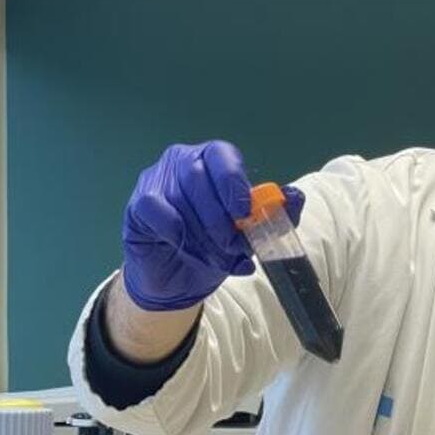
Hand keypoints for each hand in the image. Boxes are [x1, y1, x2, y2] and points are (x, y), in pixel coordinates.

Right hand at [120, 140, 304, 310]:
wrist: (180, 278)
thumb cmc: (216, 246)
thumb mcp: (251, 234)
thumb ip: (276, 215)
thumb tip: (295, 197)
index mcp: (213, 160)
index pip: (223, 156)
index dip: (234, 183)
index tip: (243, 214)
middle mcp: (183, 161)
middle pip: (200, 177)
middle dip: (220, 219)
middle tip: (233, 248)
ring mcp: (157, 179)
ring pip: (180, 197)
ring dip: (202, 233)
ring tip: (216, 257)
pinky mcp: (139, 203)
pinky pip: (157, 210)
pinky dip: (175, 231)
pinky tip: (183, 246)